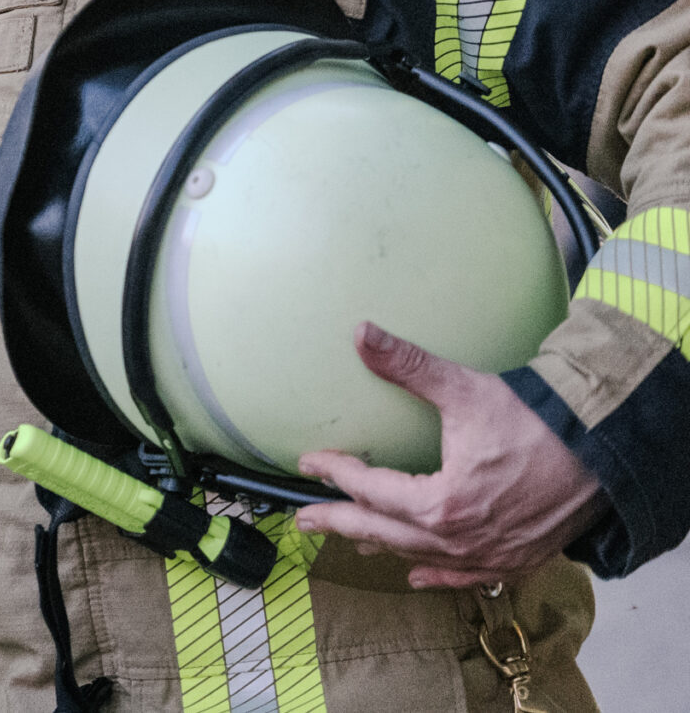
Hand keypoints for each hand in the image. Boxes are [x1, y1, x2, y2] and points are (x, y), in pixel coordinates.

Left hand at [292, 321, 603, 588]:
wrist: (604, 449)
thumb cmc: (535, 421)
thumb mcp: (464, 390)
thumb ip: (408, 365)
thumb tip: (362, 333)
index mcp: (442, 504)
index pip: (371, 491)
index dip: (337, 474)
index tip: (310, 462)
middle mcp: (462, 539)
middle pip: (385, 533)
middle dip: (341, 524)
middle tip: (305, 520)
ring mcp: (492, 554)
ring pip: (423, 557)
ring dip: (385, 546)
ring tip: (352, 540)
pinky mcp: (518, 558)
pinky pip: (469, 577)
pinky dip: (439, 576)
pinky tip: (417, 574)